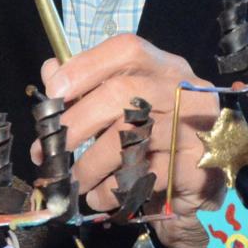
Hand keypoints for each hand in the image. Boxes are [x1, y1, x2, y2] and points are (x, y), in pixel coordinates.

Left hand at [35, 37, 222, 247]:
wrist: (197, 189)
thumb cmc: (155, 143)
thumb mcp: (123, 111)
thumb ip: (88, 89)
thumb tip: (50, 70)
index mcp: (167, 69)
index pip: (128, 50)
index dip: (85, 67)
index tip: (53, 93)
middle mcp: (186, 92)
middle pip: (124, 93)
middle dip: (77, 123)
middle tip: (50, 151)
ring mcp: (196, 129)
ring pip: (130, 139)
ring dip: (90, 166)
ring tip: (74, 181)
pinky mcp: (197, 167)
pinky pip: (143, 177)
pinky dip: (112, 191)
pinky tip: (100, 197)